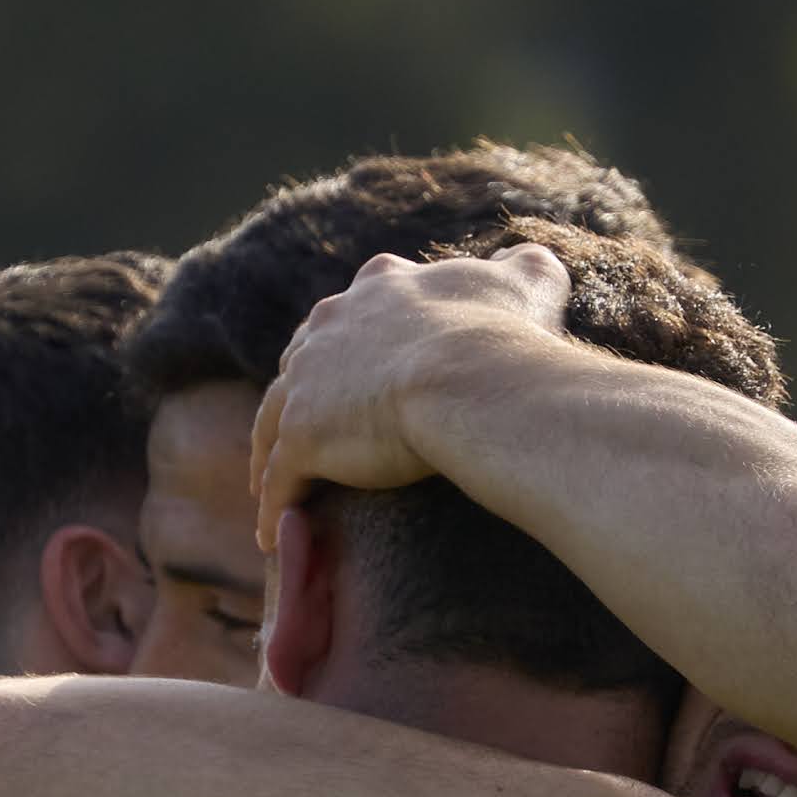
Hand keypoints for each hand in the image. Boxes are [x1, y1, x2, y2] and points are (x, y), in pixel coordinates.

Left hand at [249, 245, 574, 545]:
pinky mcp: (303, 437)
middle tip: (303, 424)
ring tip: (265, 483)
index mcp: (380, 287)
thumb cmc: (503, 334)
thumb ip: (525, 266)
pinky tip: (269, 537)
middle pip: (301, 361)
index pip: (355, 313)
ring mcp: (309, 381)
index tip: (355, 367)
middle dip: (301, 390)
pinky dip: (273, 506)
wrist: (472, 378)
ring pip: (274, 419)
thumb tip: (531, 259)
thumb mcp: (525, 284)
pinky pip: (280, 480)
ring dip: (268, 451)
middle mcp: (332, 325)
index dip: (353, 341)